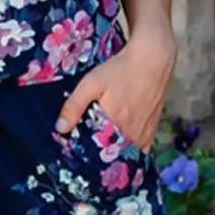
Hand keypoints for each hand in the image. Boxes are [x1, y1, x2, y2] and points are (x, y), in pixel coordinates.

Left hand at [55, 26, 175, 151]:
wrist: (154, 58)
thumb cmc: (121, 69)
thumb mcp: (92, 83)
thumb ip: (75, 106)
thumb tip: (60, 128)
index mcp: (116, 126)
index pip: (99, 154)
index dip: (87, 156)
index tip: (76, 155)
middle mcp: (134, 134)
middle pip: (114, 156)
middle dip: (101, 156)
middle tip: (87, 151)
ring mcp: (145, 134)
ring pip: (127, 153)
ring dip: (116, 153)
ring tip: (102, 147)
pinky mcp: (153, 129)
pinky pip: (141, 148)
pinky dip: (130, 150)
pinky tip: (120, 143)